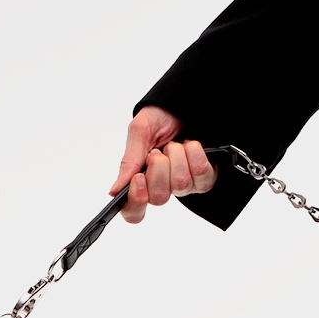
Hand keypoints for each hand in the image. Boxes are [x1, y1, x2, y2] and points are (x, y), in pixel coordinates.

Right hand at [114, 106, 216, 222]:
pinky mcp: (204, 179)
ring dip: (176, 156)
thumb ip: (128, 163)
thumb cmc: (159, 119)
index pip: (134, 212)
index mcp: (140, 182)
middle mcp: (162, 188)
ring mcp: (184, 186)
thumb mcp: (139, 134)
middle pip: (159, 198)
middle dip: (159, 168)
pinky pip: (201, 174)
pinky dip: (194, 154)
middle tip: (157, 151)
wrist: (181, 105)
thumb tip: (114, 191)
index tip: (139, 179)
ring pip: (180, 184)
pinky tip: (188, 146)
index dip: (136, 202)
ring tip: (174, 145)